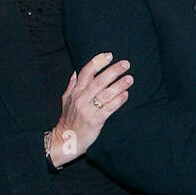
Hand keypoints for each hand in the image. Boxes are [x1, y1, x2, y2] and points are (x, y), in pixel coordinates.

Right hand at [49, 52, 131, 166]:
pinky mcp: (95, 120)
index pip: (85, 72)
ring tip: (130, 78)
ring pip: (105, 94)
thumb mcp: (66, 99)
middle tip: (126, 64)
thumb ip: (72, 85)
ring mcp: (87, 110)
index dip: (97, 62)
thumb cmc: (69, 118)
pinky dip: (118, 100)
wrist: (66, 140)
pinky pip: (109, 108)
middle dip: (113, 71)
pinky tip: (125, 95)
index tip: (109, 55)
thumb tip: (76, 71)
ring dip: (119, 85)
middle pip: (98, 81)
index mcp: (75, 92)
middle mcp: (80, 99)